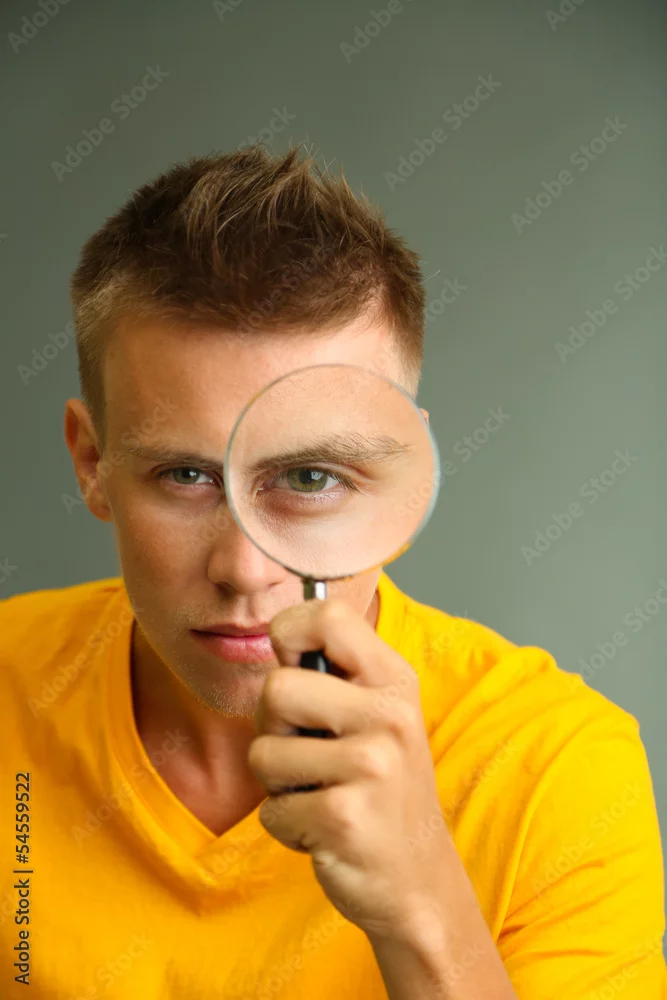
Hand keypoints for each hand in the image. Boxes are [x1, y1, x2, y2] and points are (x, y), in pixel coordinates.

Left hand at [247, 596, 452, 945]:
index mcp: (393, 679)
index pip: (328, 614)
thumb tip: (270, 626)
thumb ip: (333, 671)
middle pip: (276, 688)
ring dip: (278, 784)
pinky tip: (325, 829)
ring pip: (263, 753)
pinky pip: (271, 810)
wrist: (416, 876)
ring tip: (321, 793)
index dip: (290, 633)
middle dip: (273, 728)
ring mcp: (372, 766)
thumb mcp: (376, 714)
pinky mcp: (346, 817)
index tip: (294, 664)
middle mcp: (390, 715)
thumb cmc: (379, 787)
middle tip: (309, 754)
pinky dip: (286, 826)